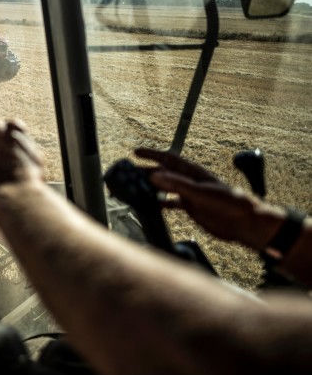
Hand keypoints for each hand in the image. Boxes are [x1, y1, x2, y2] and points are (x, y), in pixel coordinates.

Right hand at [134, 148, 280, 248]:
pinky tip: (154, 205)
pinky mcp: (192, 207)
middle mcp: (190, 181)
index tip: (136, 152)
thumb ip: (178, 184)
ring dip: (152, 186)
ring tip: (137, 187)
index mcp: (192, 172)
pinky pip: (172, 203)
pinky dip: (162, 203)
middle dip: (147, 170)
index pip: (168, 159)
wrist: (244, 222)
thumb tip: (155, 175)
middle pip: (164, 172)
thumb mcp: (201, 192)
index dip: (152, 154)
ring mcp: (190, 194)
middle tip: (130, 171)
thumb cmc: (229, 202)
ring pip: (166, 187)